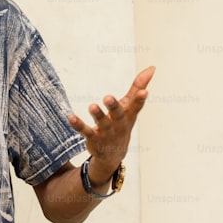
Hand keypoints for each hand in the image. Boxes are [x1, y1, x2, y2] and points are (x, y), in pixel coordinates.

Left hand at [67, 66, 154, 180]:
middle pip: (118, 115)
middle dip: (114, 106)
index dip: (140, 99)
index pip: (136, 107)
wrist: (113, 155)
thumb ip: (137, 87)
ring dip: (97, 115)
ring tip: (92, 106)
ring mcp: (106, 133)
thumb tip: (151, 67)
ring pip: (102, 123)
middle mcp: (119, 124)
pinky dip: (78, 125)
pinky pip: (85, 131)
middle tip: (107, 97)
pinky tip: (71, 117)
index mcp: (129, 115)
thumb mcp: (130, 106)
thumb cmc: (122, 123)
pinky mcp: (93, 138)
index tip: (144, 92)